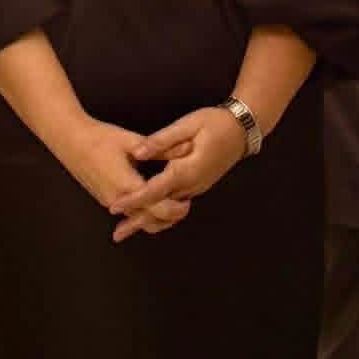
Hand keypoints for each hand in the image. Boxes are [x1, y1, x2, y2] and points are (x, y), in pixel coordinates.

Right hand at [54, 117, 191, 241]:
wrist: (69, 140)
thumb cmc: (99, 138)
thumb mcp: (132, 140)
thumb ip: (161, 149)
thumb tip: (186, 150)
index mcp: (127, 185)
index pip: (158, 208)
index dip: (176, 208)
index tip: (188, 200)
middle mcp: (118, 200)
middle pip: (150, 221)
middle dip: (169, 217)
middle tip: (185, 204)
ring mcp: (110, 202)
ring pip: (138, 220)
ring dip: (156, 216)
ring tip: (172, 202)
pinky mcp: (106, 199)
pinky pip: (129, 213)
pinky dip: (143, 211)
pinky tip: (154, 199)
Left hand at [108, 106, 247, 240]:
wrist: (243, 130)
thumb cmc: (215, 123)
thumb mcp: (187, 125)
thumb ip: (161, 140)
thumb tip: (138, 152)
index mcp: (187, 170)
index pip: (155, 189)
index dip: (134, 199)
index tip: (115, 207)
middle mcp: (192, 184)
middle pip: (161, 207)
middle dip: (138, 221)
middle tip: (116, 235)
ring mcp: (197, 187)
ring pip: (169, 210)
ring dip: (148, 220)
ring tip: (126, 229)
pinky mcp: (198, 186)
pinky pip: (176, 204)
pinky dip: (160, 212)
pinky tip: (147, 215)